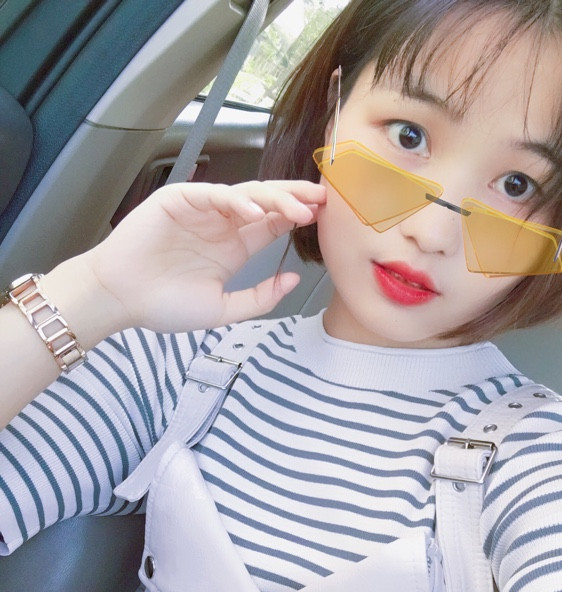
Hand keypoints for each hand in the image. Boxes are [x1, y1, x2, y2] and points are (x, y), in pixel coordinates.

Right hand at [84, 180, 324, 332]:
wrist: (120, 300)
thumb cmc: (164, 304)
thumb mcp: (223, 309)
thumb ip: (260, 297)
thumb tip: (292, 279)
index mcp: (233, 246)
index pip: (272, 225)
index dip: (296, 217)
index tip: (323, 217)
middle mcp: (222, 225)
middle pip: (266, 204)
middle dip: (295, 199)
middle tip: (322, 200)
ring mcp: (202, 211)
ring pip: (245, 195)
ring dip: (274, 198)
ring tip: (299, 206)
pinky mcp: (178, 201)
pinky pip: (212, 195)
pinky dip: (234, 201)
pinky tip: (254, 212)